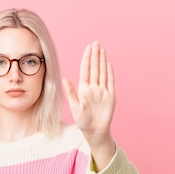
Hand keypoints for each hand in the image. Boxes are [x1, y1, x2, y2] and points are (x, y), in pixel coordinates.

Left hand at [63, 41, 116, 169]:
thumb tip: (64, 78)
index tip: (88, 47)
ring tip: (102, 50)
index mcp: (83, 88)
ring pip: (102, 72)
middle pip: (94, 68)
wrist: (94, 131)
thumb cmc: (82, 121)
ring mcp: (102, 91)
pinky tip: (108, 64)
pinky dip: (110, 73)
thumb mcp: (74, 106)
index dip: (87, 58)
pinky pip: (110, 82)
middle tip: (96, 42)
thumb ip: (71, 92)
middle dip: (95, 55)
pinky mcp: (110, 96)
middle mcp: (93, 87)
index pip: (86, 69)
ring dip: (102, 61)